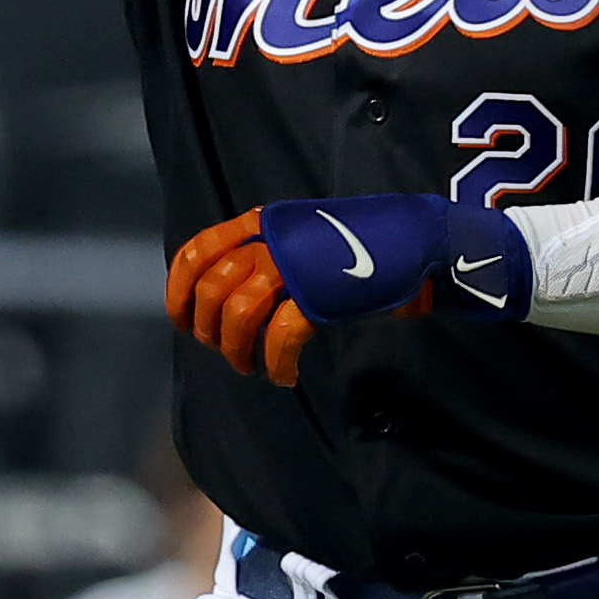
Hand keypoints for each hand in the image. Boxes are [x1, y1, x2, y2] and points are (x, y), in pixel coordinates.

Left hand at [164, 193, 527, 386]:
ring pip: (238, 315)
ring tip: (254, 368)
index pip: (196, 251)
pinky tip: (286, 375)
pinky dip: (276, 364)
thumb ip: (264, 258)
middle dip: (210, 331)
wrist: (419, 243)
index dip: (179, 291)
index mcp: (262, 223)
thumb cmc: (360, 247)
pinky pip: (281, 337)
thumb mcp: (302, 238)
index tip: (183, 323)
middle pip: (211, 289)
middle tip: (230, 353)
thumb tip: (223, 303)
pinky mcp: (321, 295)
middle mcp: (272, 240)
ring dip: (239, 352)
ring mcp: (296, 266)